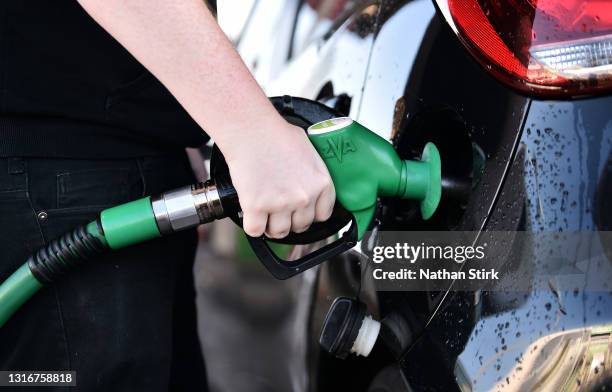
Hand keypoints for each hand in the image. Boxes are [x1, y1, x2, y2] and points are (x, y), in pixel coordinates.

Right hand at [224, 120, 334, 238]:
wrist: (251, 130)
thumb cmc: (276, 133)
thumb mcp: (308, 149)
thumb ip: (313, 171)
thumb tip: (309, 181)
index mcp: (321, 183)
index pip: (323, 215)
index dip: (310, 214)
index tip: (301, 212)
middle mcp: (304, 197)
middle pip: (301, 226)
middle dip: (290, 220)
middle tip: (279, 209)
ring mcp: (281, 203)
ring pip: (279, 232)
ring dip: (271, 226)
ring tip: (264, 213)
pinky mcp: (257, 207)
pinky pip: (255, 231)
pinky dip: (251, 226)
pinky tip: (251, 214)